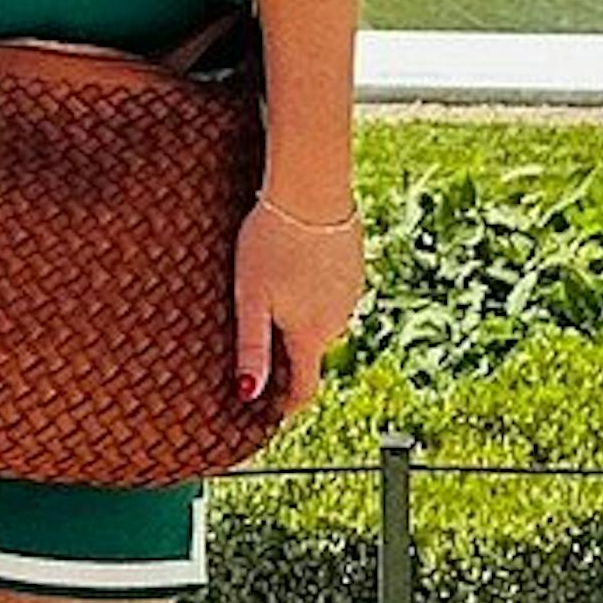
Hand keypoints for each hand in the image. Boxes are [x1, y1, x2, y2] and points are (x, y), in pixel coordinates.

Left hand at [233, 192, 365, 409]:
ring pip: (321, 322)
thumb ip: (252, 347)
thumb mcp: (251, 297)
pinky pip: (330, 294)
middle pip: (310, 353)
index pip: (304, 388)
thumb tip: (248, 394)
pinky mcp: (353, 267)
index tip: (269, 413)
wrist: (311, 189)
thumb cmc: (272, 242)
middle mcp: (338, 321)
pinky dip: (312, 293)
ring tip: (270, 300)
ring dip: (299, 321)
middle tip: (256, 348)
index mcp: (311, 334)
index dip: (286, 405)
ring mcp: (350, 293)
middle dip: (287, 358)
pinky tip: (292, 272)